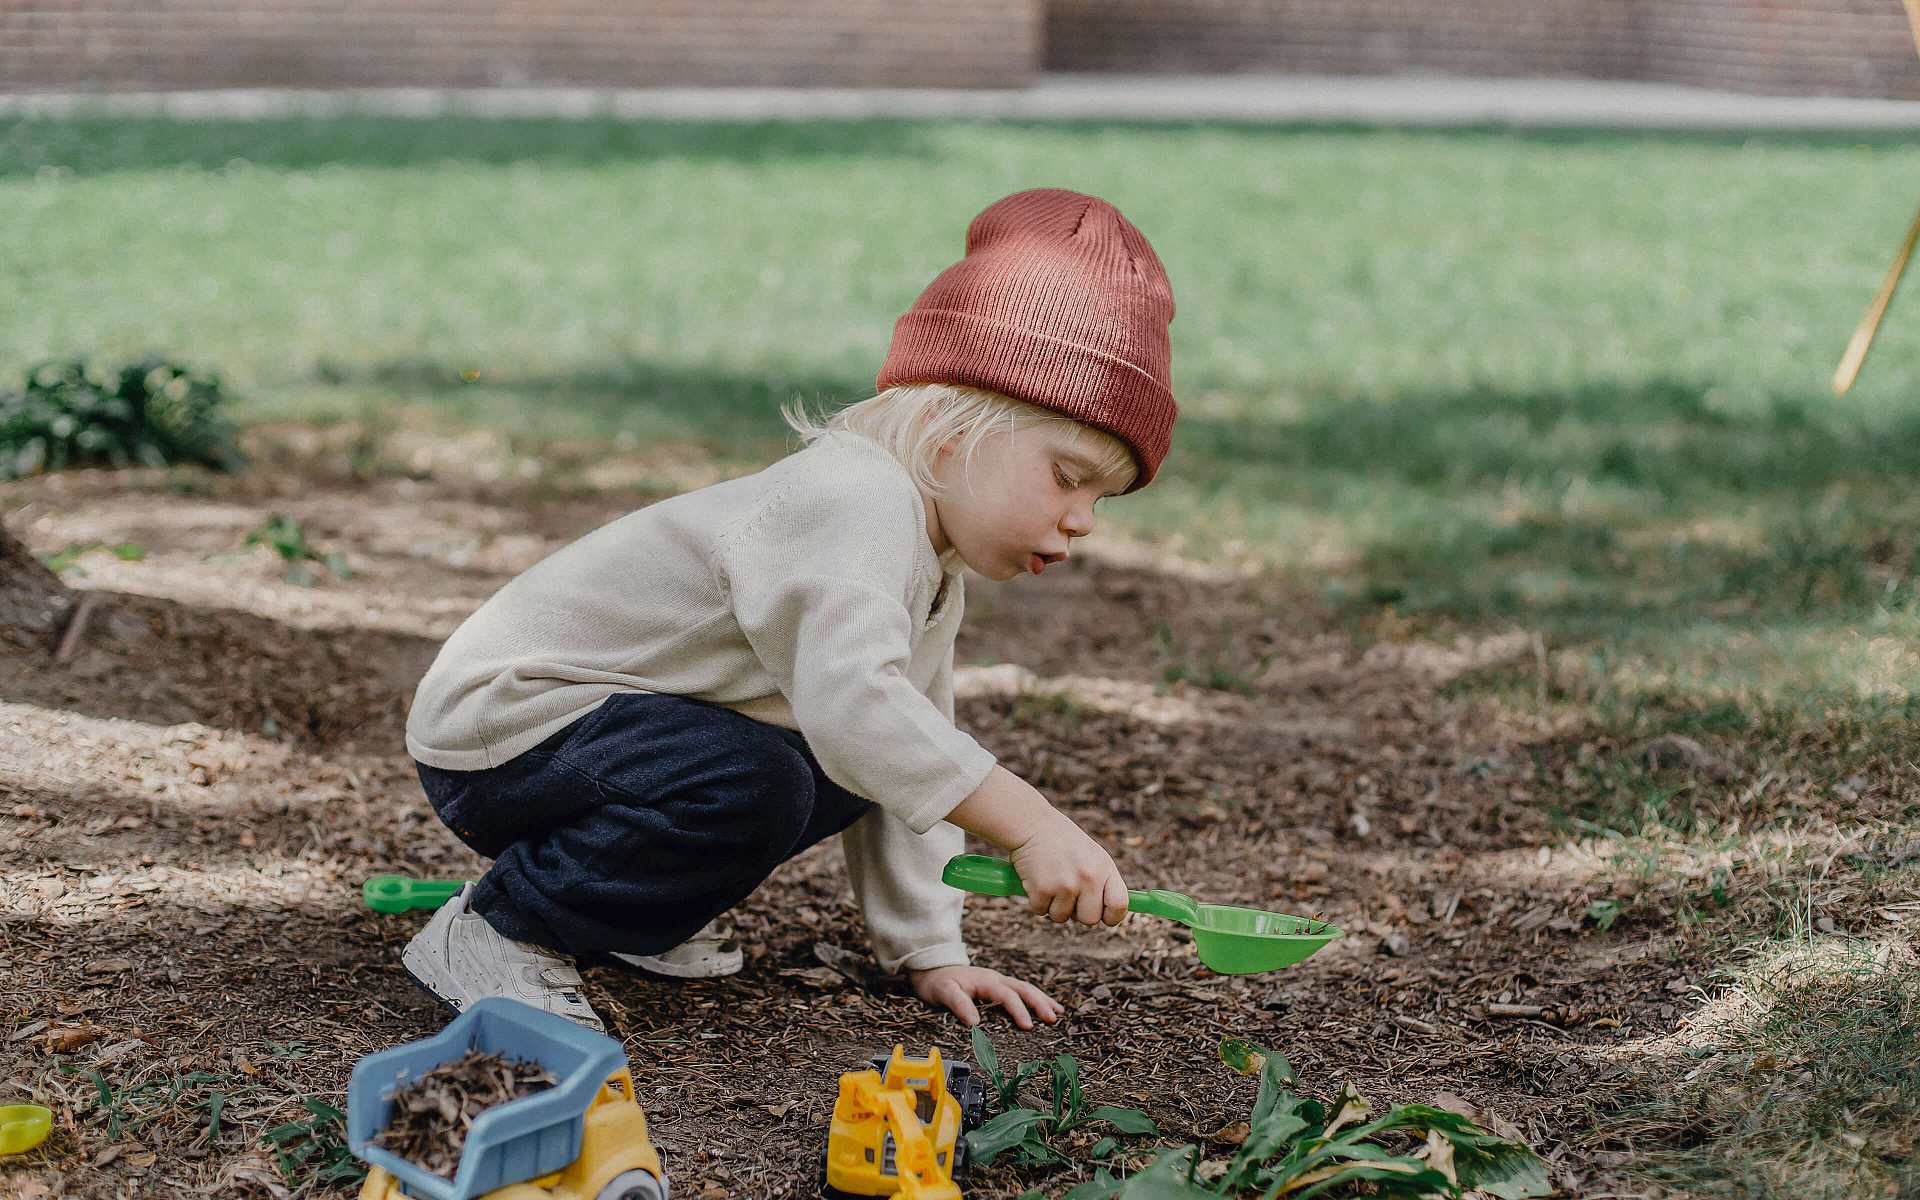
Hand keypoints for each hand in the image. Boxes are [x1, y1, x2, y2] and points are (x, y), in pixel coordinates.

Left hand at [909, 965, 1062, 1028]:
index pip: (1007, 995)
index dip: (1019, 1010)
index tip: (1028, 1026)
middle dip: (1040, 1003)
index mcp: (986, 980)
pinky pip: (1020, 991)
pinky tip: (1045, 1006)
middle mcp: (996, 979)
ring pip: (1026, 988)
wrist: (932, 970)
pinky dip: (1035, 998)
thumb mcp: (944, 993)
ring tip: (1058, 1013)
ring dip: (1042, 1000)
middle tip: (1052, 1019)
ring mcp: (998, 981)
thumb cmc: (938, 982)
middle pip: (1024, 989)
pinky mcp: (997, 987)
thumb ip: (959, 1005)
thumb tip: (975, 1023)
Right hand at [944, 767, 1129, 926]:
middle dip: (1077, 913)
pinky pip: (1040, 910)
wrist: (1030, 823)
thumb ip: (1100, 880)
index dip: (1112, 916)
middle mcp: (1089, 877)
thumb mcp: (1090, 855)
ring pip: (1061, 917)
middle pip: (1090, 919)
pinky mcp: (1042, 889)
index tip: (1102, 915)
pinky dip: (1036, 900)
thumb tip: (1105, 913)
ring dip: (1053, 905)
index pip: (1120, 904)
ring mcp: (1066, 884)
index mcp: (1104, 867)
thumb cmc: (1060, 840)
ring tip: (1050, 880)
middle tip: (1067, 895)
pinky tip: (1036, 879)